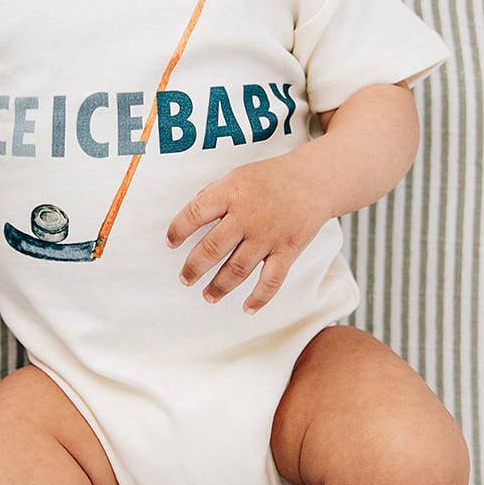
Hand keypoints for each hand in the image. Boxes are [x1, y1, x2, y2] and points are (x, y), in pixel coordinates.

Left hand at [165, 149, 331, 314]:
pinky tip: (248, 308)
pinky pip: (271, 281)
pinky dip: (259, 298)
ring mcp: (267, 236)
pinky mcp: (287, 250)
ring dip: (219, 287)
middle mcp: (247, 216)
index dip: (177, 230)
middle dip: (193, 268)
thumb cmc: (270, 178)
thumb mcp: (236, 176)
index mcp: (230, 193)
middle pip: (211, 248)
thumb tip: (192, 212)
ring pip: (236, 269)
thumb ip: (214, 194)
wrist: (312, 180)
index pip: (194, 214)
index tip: (170, 242)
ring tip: (208, 295)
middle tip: (184, 278)